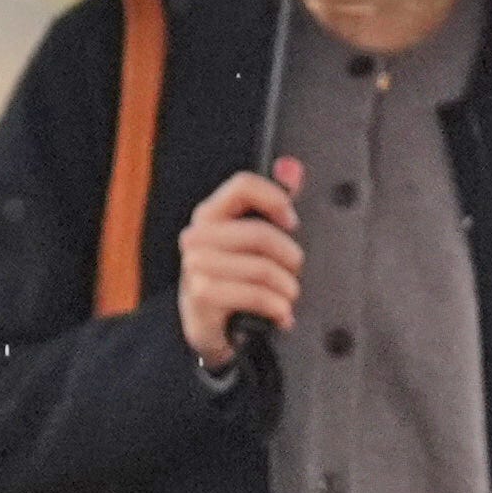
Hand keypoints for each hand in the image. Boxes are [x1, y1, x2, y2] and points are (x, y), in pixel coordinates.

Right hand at [177, 162, 302, 368]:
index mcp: (210, 214)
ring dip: (287, 288)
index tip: (292, 222)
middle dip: (290, 258)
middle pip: (260, 234)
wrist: (209, 325)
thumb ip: (275, 200)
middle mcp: (197, 237)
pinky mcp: (203, 295)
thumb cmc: (235, 277)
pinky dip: (278, 307)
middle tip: (294, 272)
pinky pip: (256, 295)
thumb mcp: (254, 240)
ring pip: (262, 269)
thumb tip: (292, 167)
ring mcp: (196, 267)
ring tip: (288, 297)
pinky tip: (281, 314)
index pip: (243, 185)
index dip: (275, 198)